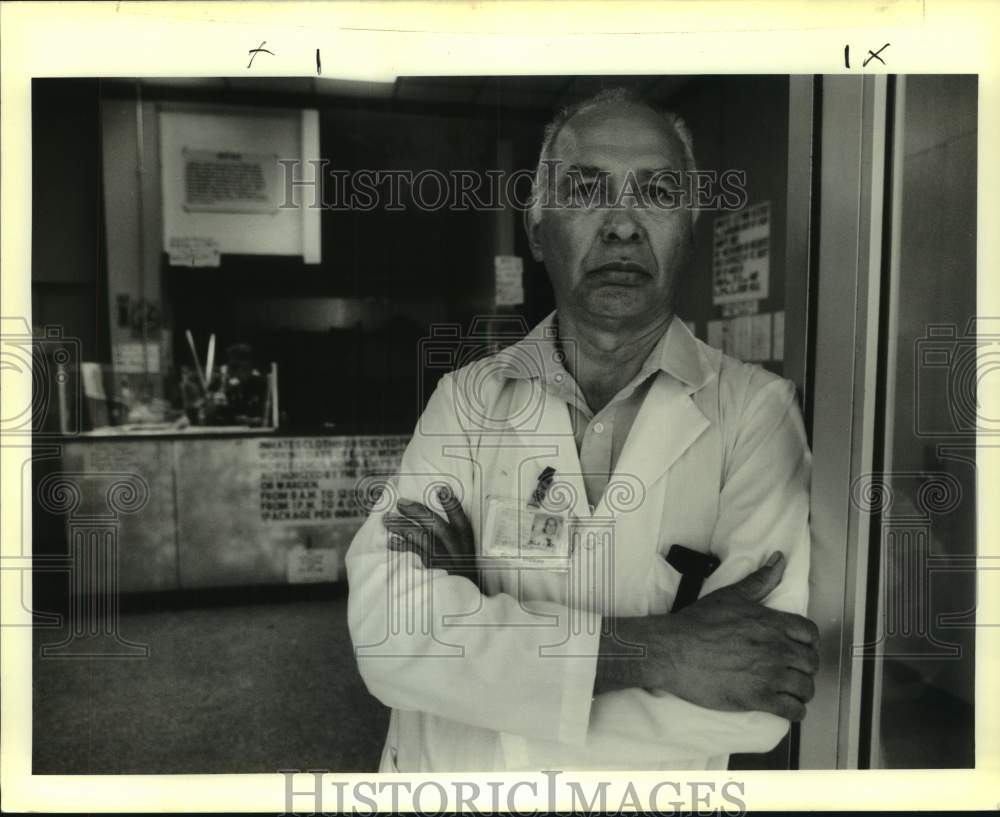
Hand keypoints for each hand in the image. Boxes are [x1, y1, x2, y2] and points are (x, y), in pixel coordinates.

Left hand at [382, 487, 480, 589]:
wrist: (463, 614)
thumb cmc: (457, 583)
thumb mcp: (462, 563)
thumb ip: (450, 545)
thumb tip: (425, 523)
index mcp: (467, 548)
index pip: (463, 522)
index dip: (453, 505)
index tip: (442, 488)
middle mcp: (458, 554)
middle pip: (438, 527)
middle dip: (418, 511)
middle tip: (399, 502)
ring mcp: (445, 566)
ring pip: (424, 539)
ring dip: (403, 526)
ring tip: (386, 520)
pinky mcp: (433, 576)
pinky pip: (415, 558)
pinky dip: (402, 547)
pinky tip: (390, 541)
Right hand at [659, 552, 819, 719]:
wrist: (674, 650)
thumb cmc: (698, 623)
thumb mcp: (731, 595)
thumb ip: (760, 580)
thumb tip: (779, 560)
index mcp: (772, 623)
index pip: (811, 634)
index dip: (809, 642)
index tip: (801, 647)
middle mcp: (776, 649)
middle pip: (812, 662)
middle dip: (805, 667)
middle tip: (793, 669)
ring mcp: (768, 675)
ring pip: (806, 688)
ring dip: (801, 690)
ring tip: (790, 690)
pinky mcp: (758, 699)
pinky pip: (792, 710)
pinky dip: (793, 710)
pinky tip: (784, 706)